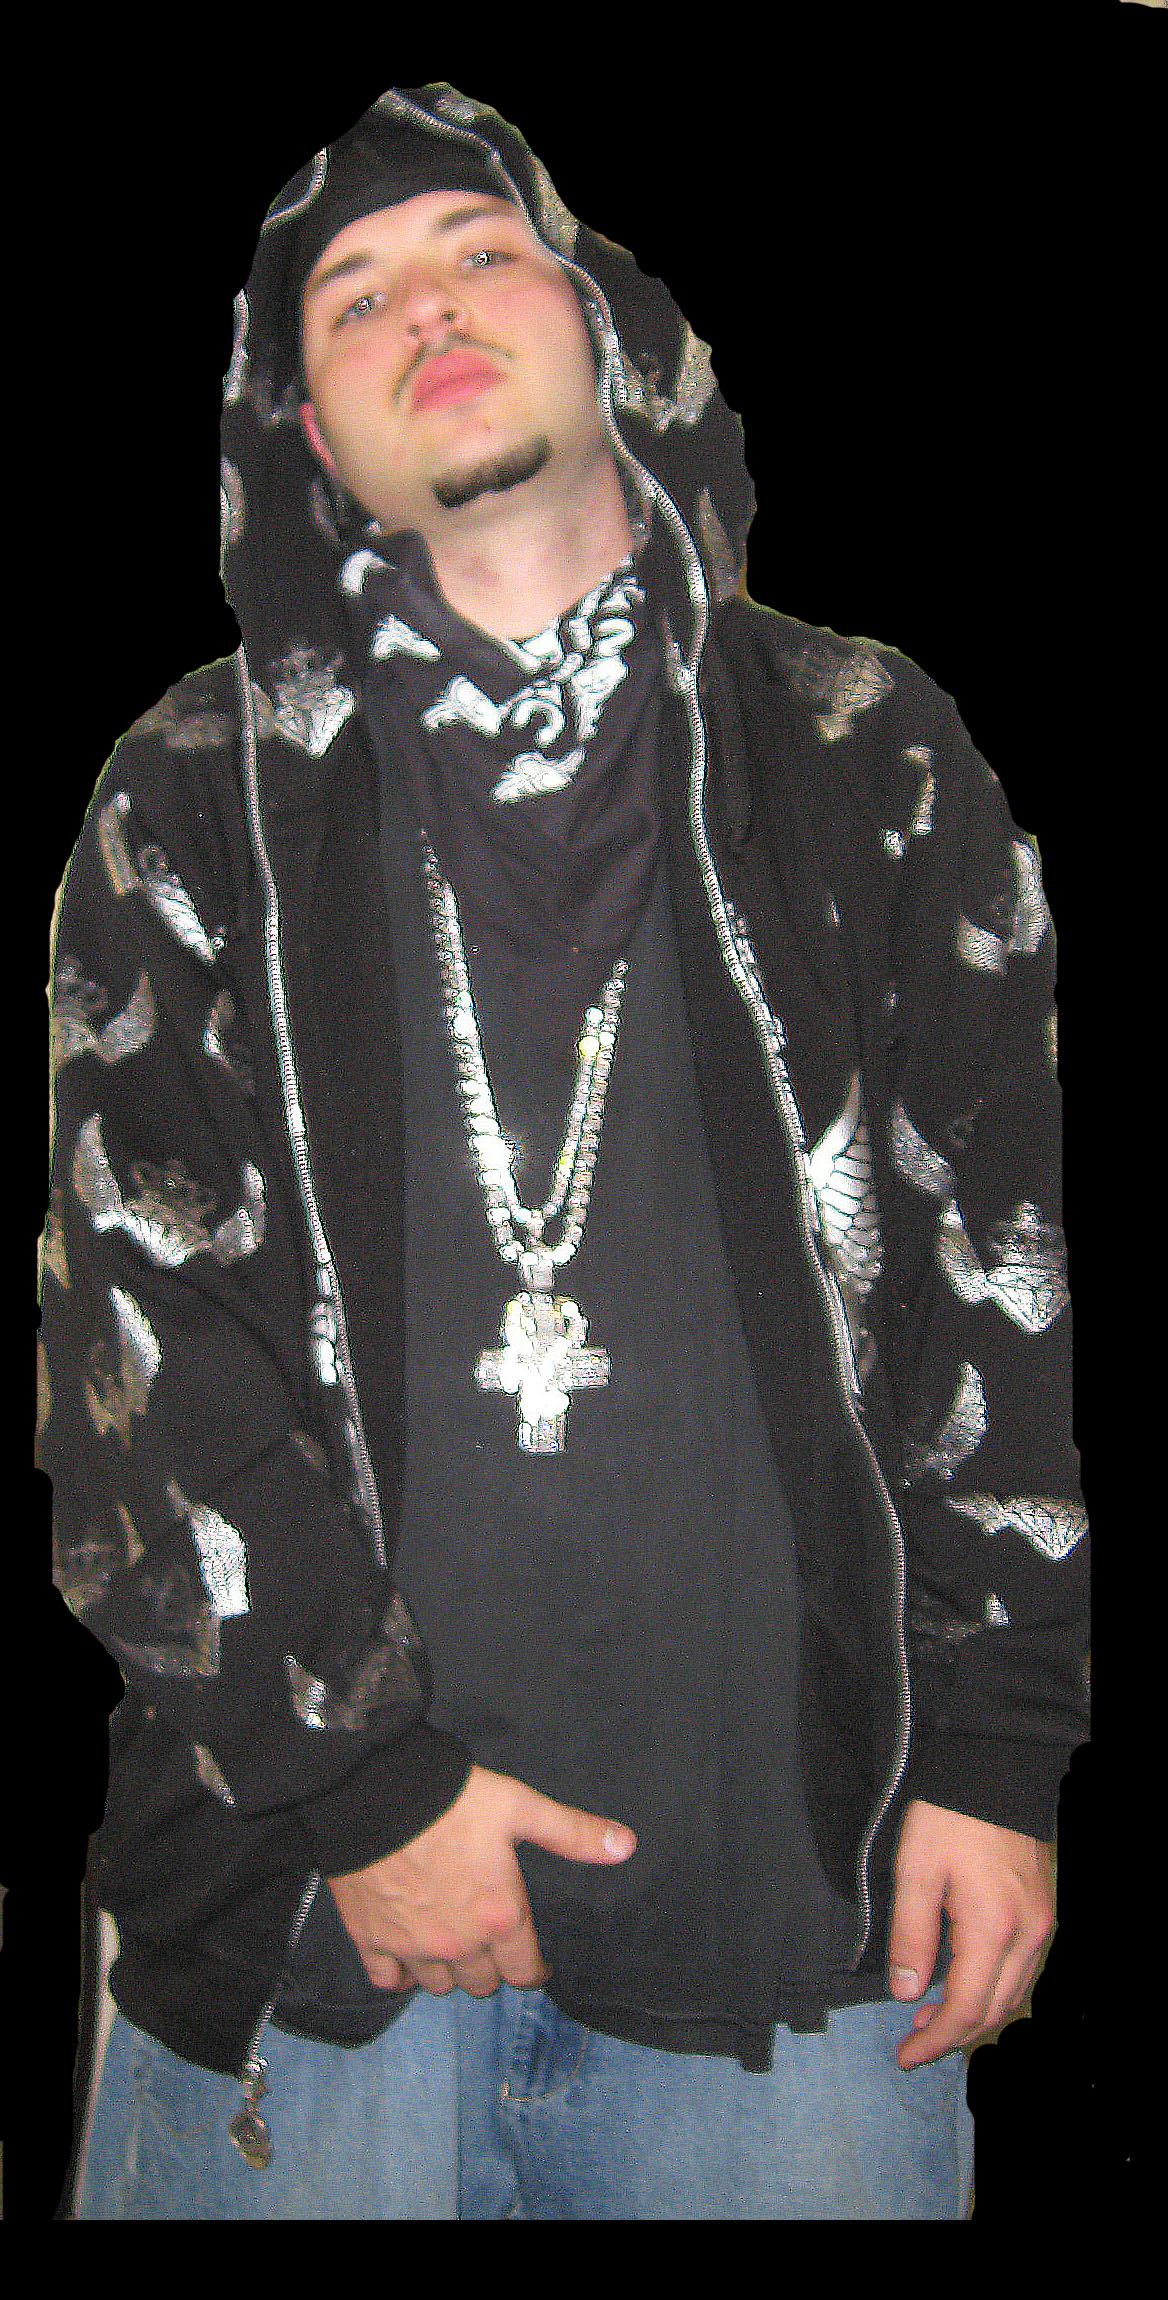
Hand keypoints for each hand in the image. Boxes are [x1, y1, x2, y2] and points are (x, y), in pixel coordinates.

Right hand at [327, 1763, 636, 1999]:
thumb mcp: (519, 1807)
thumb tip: (626, 1845)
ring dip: (448, 1971)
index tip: (532, 1964)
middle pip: (481, 1984)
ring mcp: (412, 1947)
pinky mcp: (371, 1940)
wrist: (376, 1792)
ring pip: (439, 1985)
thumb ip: (571, 1832)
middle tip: (489, 1944)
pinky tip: (405, 1957)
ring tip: (450, 1946)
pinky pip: (389, 1980)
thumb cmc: (453, 1800)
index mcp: (500, 1916)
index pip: (524, 1971)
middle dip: (490, 1968)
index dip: (533, 1970)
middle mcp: (458, 1943)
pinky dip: (399, 1974)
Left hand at [888, 1799, 1055, 2069]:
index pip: (965, 2008)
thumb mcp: (914, 1871)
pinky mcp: (1042, 1912)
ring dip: (974, 2014)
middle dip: (952, 2035)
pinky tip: (963, 1983)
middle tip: (912, 2043)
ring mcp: (1041, 1925)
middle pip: (994, 2011)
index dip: (934, 2042)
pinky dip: (992, 1990)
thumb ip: (910, 1935)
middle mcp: (1027, 1935)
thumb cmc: (949, 1817)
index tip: (905, 2057)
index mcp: (993, 1929)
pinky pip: (1022, 1971)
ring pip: (1012, 1995)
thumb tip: (905, 1993)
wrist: (992, 1773)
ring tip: (930, 2018)